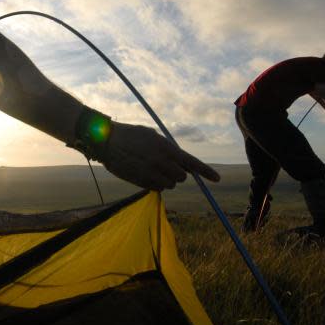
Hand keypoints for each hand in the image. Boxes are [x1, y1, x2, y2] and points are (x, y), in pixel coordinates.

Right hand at [100, 122, 219, 190]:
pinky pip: (156, 188)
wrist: (106, 141)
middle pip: (181, 177)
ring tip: (152, 168)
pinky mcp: (141, 182)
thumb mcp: (152, 136)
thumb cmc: (130, 135)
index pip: (192, 162)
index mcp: (166, 148)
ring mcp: (151, 173)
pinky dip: (155, 184)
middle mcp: (161, 162)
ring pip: (169, 184)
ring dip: (166, 179)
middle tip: (166, 166)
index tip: (218, 179)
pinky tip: (145, 174)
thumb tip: (181, 163)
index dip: (206, 172)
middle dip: (177, 173)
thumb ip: (168, 149)